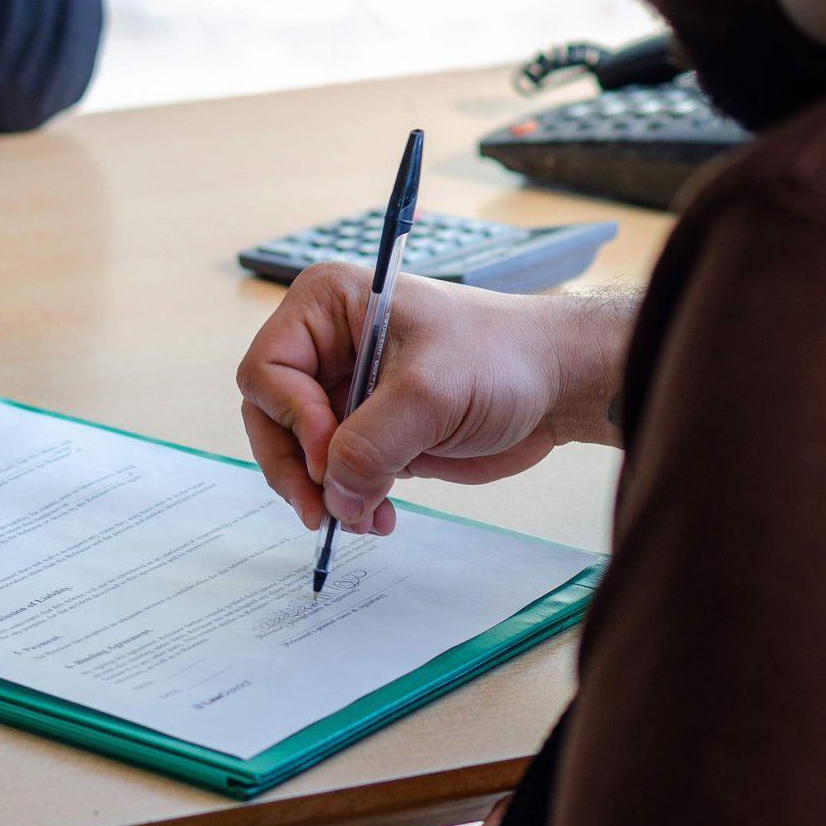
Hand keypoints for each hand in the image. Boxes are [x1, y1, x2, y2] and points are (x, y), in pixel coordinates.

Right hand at [235, 261, 635, 536]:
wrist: (556, 383)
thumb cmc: (501, 357)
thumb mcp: (429, 393)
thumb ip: (370, 444)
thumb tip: (333, 497)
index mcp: (328, 306)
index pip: (269, 370)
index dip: (293, 419)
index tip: (332, 456)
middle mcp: (327, 347)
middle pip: (272, 417)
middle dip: (297, 468)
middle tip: (323, 510)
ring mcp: (347, 392)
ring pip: (299, 455)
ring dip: (324, 494)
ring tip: (364, 519)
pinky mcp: (370, 433)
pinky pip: (335, 476)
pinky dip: (348, 502)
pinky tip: (379, 518)